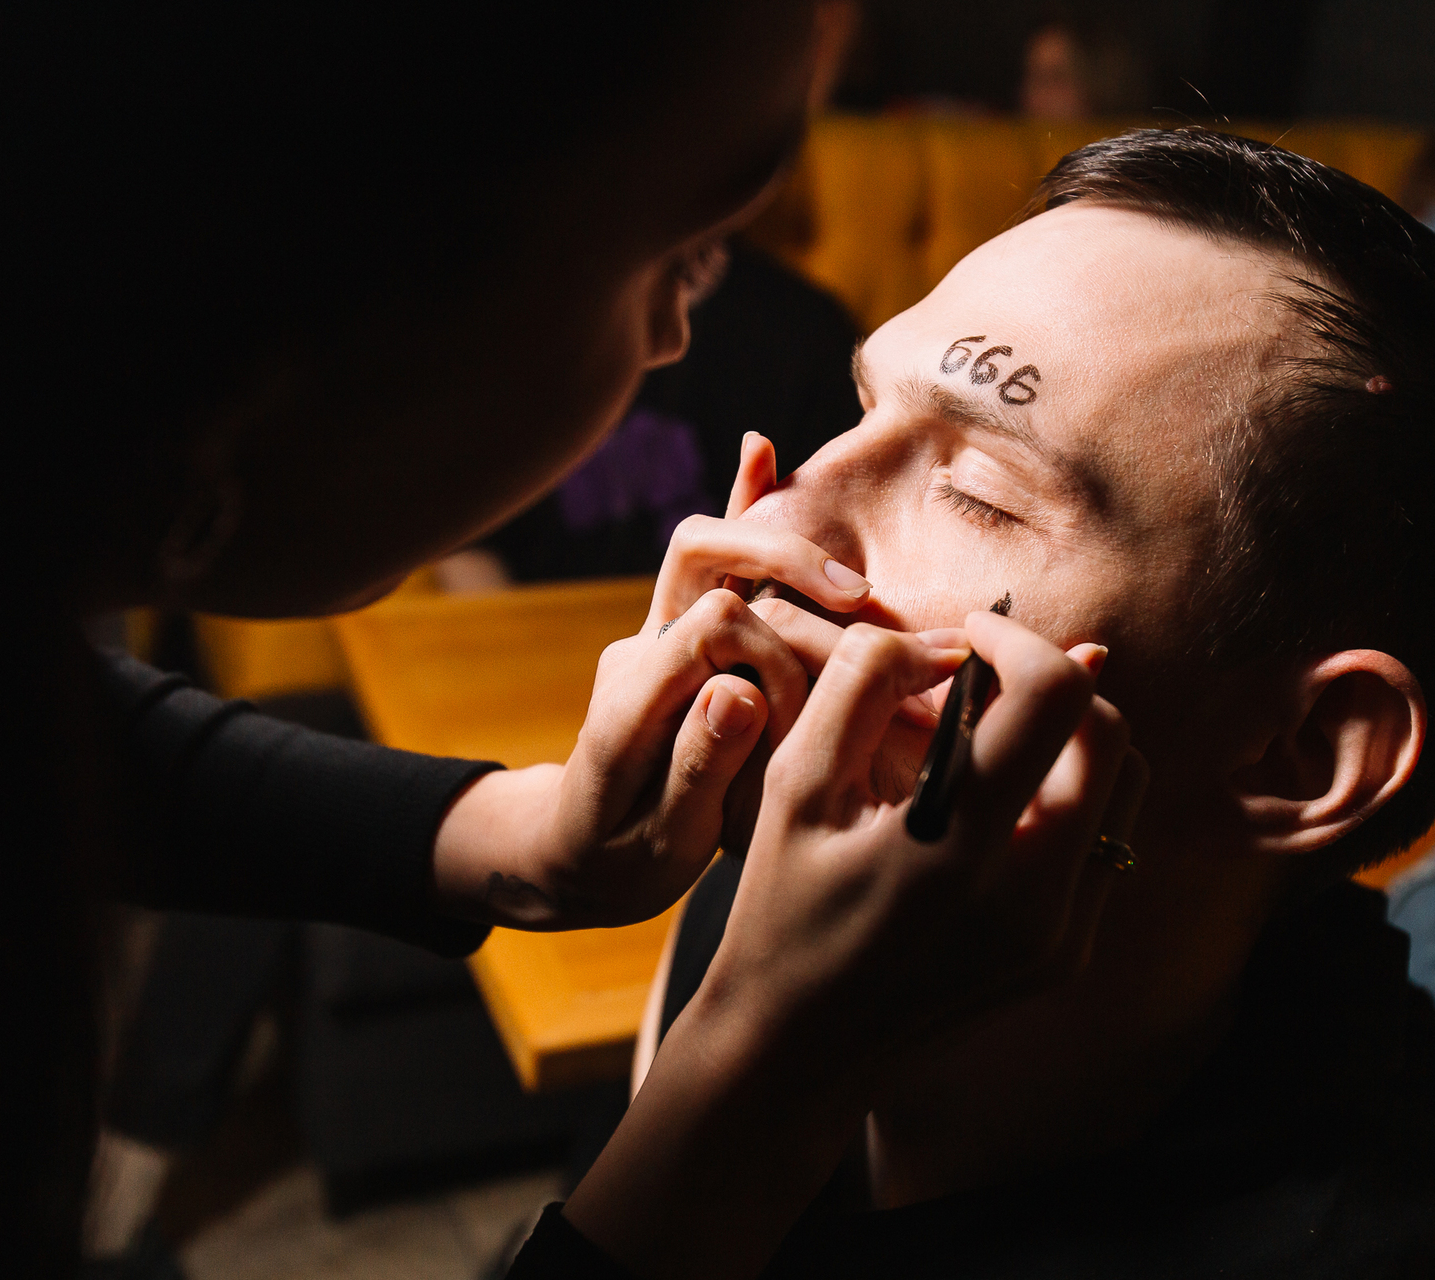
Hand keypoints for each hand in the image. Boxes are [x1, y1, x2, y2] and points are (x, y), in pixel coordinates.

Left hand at [433, 434, 878, 928]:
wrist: (576, 856)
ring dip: (786, 551)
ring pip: (712, 549)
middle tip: (858, 606)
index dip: (780, 643)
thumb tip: (740, 692)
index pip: (710, 623)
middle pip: (706, 558)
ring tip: (856, 589)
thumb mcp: (659, 840)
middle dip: (787, 566)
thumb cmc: (620, 863)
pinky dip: (739, 509)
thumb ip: (698, 764)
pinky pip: (709, 560)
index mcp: (632, 700)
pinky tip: (761, 453)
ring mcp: (658, 635)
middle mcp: (642, 650)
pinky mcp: (680, 634)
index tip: (841, 679)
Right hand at [714, 606, 1145, 1054]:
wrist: (799, 1050)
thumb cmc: (781, 908)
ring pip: (1122, 787)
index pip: (1055, 698)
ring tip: (989, 741)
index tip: (973, 638)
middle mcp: (1029, 898)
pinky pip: (1104, 843)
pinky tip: (995, 804)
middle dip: (1051, 685)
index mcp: (953, 848)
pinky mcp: (1069, 956)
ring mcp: (1061, 934)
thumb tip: (946, 641)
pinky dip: (1065, 799)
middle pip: (1110, 735)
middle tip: (982, 683)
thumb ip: (865, 685)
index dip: (1020, 640)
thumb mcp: (795, 786)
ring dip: (1069, 740)